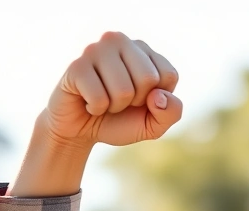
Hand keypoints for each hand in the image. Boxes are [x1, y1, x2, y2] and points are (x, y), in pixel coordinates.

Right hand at [42, 31, 182, 150]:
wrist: (82, 130)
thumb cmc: (121, 120)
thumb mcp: (155, 123)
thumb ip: (171, 112)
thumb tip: (158, 96)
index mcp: (144, 50)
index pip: (169, 75)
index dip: (157, 98)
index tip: (140, 99)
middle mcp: (121, 41)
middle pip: (148, 79)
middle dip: (136, 101)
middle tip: (119, 100)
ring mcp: (96, 49)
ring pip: (123, 90)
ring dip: (114, 106)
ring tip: (103, 99)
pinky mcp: (76, 66)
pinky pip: (99, 98)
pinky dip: (96, 109)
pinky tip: (87, 101)